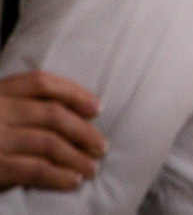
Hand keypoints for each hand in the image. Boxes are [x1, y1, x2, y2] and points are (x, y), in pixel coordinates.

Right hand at [0, 71, 106, 190]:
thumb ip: (20, 106)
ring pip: (49, 143)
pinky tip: (73, 181)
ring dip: (77, 157)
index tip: (97, 107)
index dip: (73, 92)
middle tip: (101, 145)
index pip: (41, 82)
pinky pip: (35, 169)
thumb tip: (75, 114)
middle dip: (83, 131)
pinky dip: (59, 176)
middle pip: (52, 114)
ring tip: (92, 168)